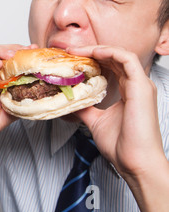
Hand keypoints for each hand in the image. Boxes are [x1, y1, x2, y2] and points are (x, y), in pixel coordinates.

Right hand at [0, 44, 37, 155]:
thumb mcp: (3, 120)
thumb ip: (17, 108)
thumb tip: (37, 101)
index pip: (11, 66)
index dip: (24, 60)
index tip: (39, 57)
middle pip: (2, 55)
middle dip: (18, 50)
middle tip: (31, 50)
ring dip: (4, 50)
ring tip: (16, 54)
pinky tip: (0, 63)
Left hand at [67, 45, 168, 211]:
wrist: (135, 162)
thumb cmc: (121, 146)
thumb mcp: (96, 121)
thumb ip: (86, 108)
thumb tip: (71, 102)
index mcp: (128, 92)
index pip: (111, 67)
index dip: (91, 59)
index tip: (70, 59)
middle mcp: (135, 85)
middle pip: (113, 58)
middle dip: (90, 52)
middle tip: (69, 51)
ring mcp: (140, 84)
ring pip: (120, 54)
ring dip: (97, 49)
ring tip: (76, 51)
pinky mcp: (142, 86)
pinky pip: (127, 59)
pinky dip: (109, 52)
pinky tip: (93, 53)